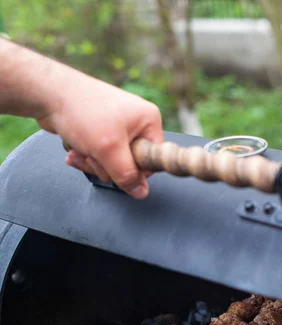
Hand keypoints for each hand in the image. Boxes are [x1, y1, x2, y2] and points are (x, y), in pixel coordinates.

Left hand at [38, 71, 163, 198]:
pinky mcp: (100, 132)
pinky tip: (74, 149)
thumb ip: (126, 175)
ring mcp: (117, 128)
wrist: (48, 93)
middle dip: (106, 166)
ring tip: (80, 149)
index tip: (116, 165)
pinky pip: (99, 157)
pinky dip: (85, 156)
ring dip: (92, 163)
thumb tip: (141, 193)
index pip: (151, 161)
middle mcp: (136, 123)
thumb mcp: (109, 149)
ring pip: (111, 164)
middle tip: (93, 155)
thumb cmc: (81, 111)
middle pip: (129, 165)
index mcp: (148, 121)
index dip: (134, 170)